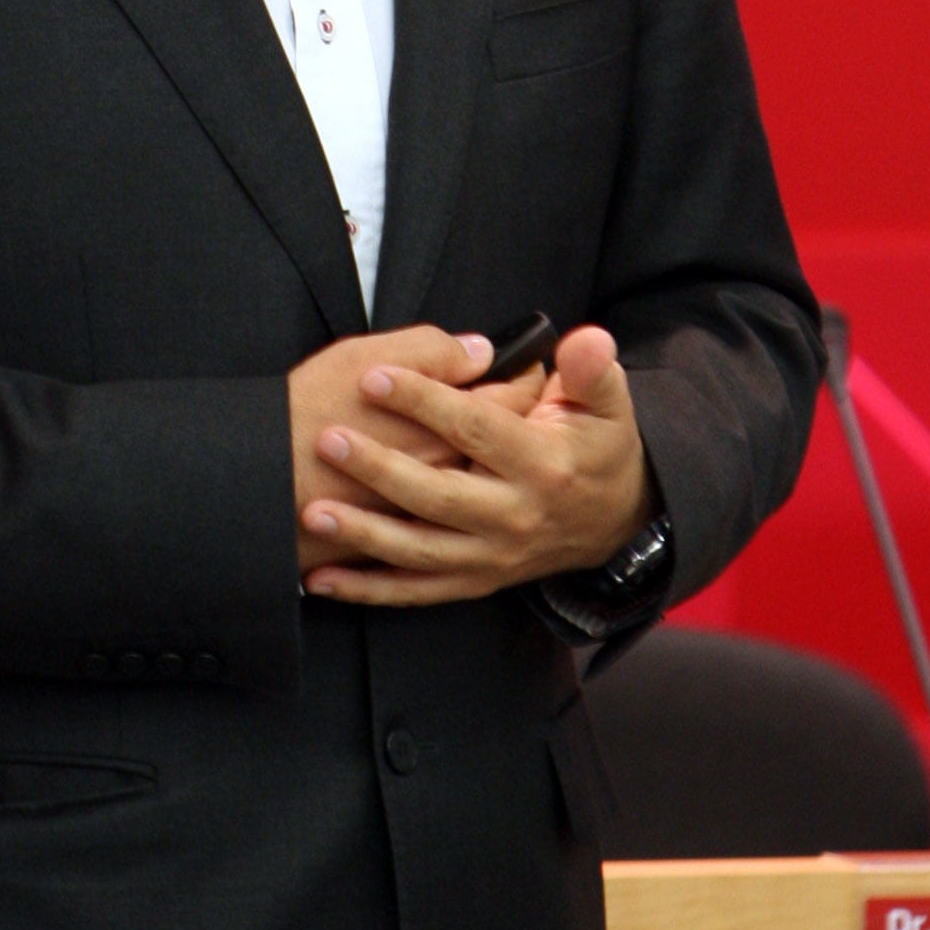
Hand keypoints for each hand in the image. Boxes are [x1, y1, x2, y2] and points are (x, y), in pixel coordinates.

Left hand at [298, 323, 650, 606]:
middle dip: (379, 469)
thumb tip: (587, 337)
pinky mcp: (475, 581)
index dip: (423, 400)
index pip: (474, 430)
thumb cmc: (598, 447)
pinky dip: (368, 590)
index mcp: (542, 466)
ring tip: (312, 511)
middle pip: (438, 496)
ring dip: (363, 536)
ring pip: (419, 551)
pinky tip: (322, 579)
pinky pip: (416, 592)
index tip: (374, 375)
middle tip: (328, 439)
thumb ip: (590, 369)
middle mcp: (514, 518)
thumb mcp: (606, 402)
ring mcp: (491, 557)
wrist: (616, 520)